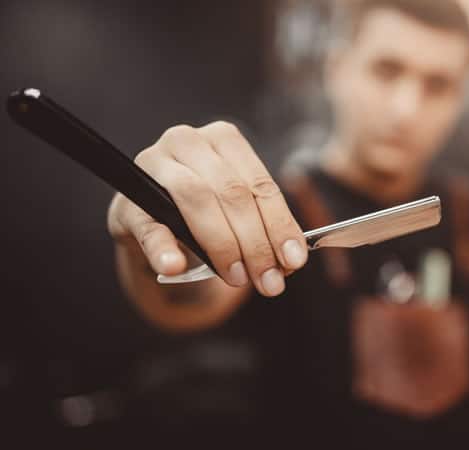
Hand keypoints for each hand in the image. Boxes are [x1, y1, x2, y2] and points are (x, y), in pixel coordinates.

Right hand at [107, 122, 307, 296]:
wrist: (153, 219)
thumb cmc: (207, 212)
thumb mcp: (239, 213)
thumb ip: (265, 230)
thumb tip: (291, 261)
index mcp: (224, 139)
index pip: (260, 184)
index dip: (280, 225)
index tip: (294, 261)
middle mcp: (188, 142)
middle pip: (232, 193)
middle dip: (255, 243)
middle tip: (269, 281)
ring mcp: (152, 167)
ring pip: (196, 200)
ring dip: (222, 245)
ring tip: (237, 278)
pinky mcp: (126, 202)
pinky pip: (148, 225)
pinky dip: (162, 247)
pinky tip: (174, 267)